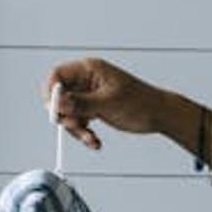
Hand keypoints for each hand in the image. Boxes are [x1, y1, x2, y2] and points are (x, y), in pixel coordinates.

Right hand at [44, 57, 164, 148]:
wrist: (159, 114)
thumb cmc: (140, 103)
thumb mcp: (108, 103)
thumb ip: (81, 103)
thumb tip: (58, 103)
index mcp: (88, 69)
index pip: (58, 75)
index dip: (52, 93)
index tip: (55, 112)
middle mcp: (86, 80)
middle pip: (61, 97)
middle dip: (66, 117)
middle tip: (78, 129)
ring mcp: (90, 95)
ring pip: (69, 113)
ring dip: (77, 130)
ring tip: (92, 140)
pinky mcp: (95, 108)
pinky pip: (81, 121)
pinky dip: (85, 133)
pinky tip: (96, 142)